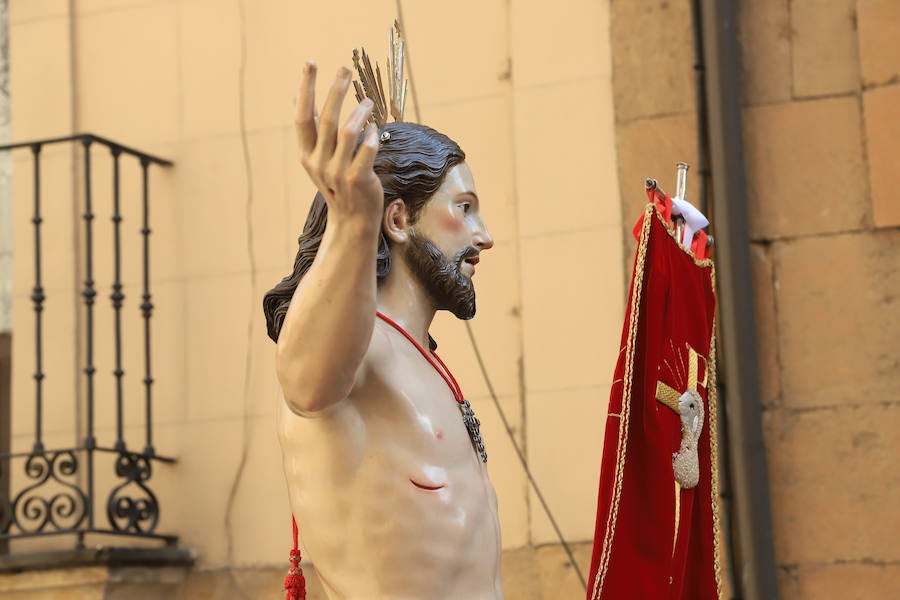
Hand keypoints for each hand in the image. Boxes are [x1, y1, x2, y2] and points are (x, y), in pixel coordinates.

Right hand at [294, 62, 382, 222]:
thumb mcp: (318, 157)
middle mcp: (318, 162)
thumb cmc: (338, 183)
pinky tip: (376, 128)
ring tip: (367, 101)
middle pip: (326, 119)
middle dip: (335, 90)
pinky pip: (367, 149)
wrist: (352, 220)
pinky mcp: (358, 179)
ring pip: (348, 131)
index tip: (310, 63)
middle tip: (344, 68)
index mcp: (307, 154)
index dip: (306, 88)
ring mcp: (338, 172)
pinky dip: (372, 135)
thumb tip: (294, 97)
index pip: (302, 116)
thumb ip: (311, 129)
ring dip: (359, 112)